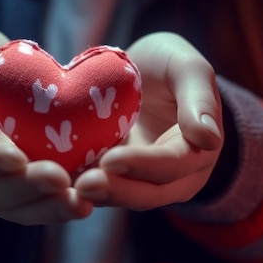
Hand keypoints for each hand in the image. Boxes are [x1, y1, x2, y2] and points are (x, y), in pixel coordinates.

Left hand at [75, 32, 223, 209]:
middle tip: (84, 185)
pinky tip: (52, 184)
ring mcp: (139, 179)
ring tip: (68, 188)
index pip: (174, 164)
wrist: (141, 73)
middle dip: (116, 191)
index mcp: (197, 150)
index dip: (144, 164)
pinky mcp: (111, 177)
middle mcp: (171, 175)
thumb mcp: (187, 68)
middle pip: (148, 193)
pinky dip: (77, 187)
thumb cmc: (168, 66)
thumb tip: (210, 139)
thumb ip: (201, 98)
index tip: (114, 159)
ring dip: (95, 195)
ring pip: (120, 196)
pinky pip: (97, 186)